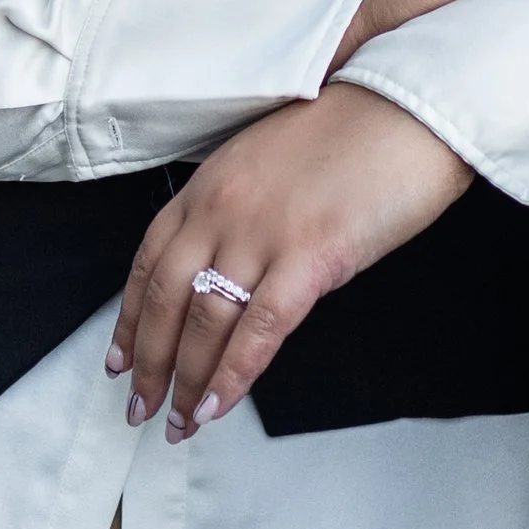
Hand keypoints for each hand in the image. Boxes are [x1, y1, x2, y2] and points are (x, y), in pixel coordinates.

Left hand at [108, 85, 472, 441]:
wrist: (409, 105)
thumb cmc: (353, 130)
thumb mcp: (271, 162)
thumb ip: (240, 213)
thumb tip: (234, 269)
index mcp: (208, 184)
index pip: (148, 261)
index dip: (128, 318)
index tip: (118, 358)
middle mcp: (222, 208)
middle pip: (165, 298)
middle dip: (148, 362)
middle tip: (139, 406)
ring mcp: (263, 232)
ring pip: (204, 321)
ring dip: (186, 380)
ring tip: (178, 422)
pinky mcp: (310, 255)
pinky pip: (259, 329)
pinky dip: (233, 374)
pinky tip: (218, 405)